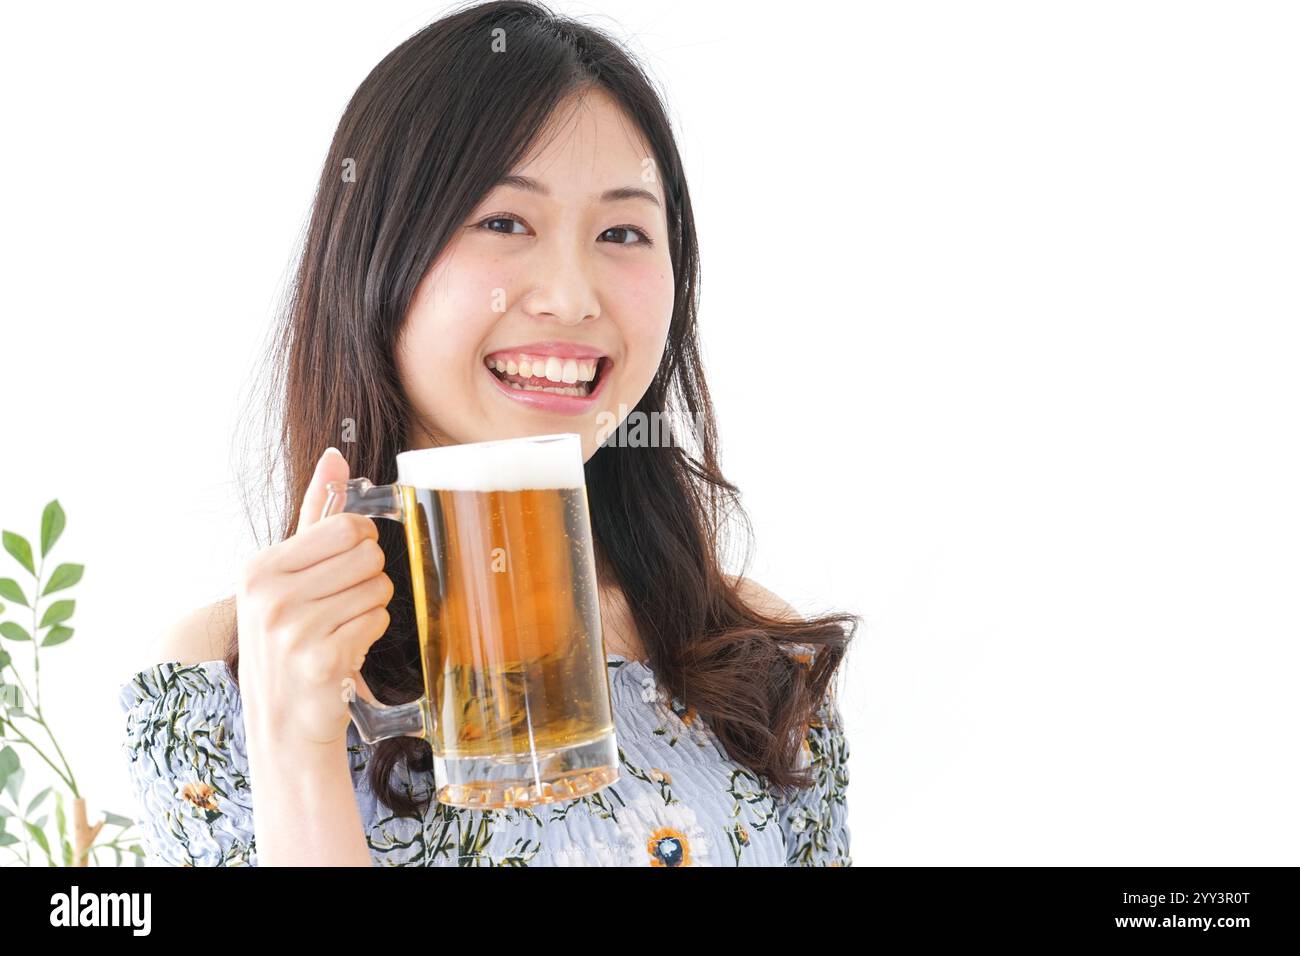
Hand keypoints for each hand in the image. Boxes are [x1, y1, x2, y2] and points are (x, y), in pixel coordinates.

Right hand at [235, 447, 392, 752]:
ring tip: (340, 629)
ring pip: (378, 589)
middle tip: (341, 605)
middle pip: (368, 555)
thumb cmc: (290, 639)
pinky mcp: (320, 661)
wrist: (283, 721)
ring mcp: (293, 631)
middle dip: (367, 579)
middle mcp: (269, 597)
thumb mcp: (290, 574)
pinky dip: (370, 635)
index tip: (343, 566)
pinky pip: (377, 622)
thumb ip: (315, 514)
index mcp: (259, 569)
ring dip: (370, 609)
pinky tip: (343, 650)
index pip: (345, 527)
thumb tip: (335, 456)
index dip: (359, 544)